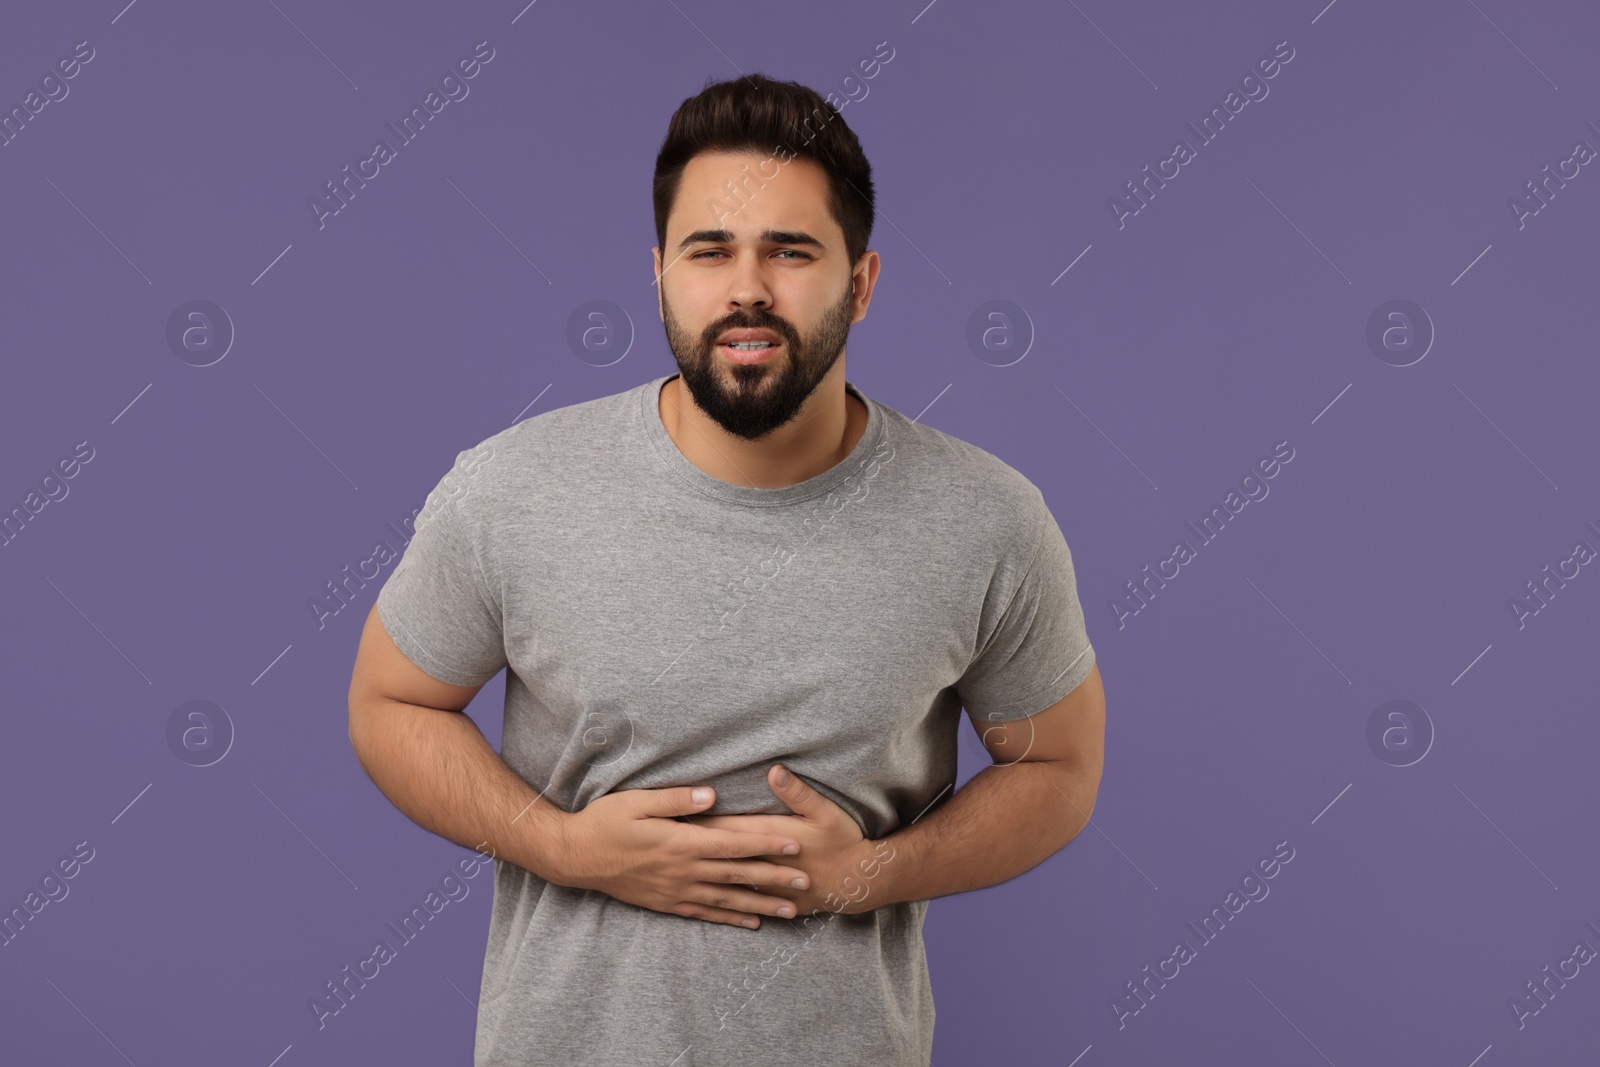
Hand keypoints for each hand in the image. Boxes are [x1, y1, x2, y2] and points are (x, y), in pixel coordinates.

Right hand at [554, 784, 814, 928]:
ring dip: (761, 905)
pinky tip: (751, 922)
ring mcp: (675, 891)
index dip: (766, 845)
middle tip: (807, 883)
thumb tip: (713, 795)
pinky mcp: (666, 904)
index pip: (733, 844)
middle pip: (738, 875)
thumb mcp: (637, 801)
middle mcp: (683, 871)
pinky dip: (730, 918)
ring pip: (727, 899)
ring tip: (791, 911)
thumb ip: (677, 800)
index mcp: (680, 843)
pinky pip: (705, 913)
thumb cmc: (605, 822)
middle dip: (775, 879)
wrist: (575, 857)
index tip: (795, 846)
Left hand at [682, 764, 897, 918]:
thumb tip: (774, 771)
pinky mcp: (772, 902)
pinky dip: (720, 902)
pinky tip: (704, 902)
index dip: (696, 825)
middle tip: (657, 847)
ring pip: (724, 883)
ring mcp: (765, 888)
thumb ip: (797, 792)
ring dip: (699, 877)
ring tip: (672, 875)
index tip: (669, 821)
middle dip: (688, 852)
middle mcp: (761, 865)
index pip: (723, 831)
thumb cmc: (844, 841)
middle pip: (717, 857)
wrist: (862, 883)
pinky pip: (740, 905)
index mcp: (769, 840)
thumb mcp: (825, 811)